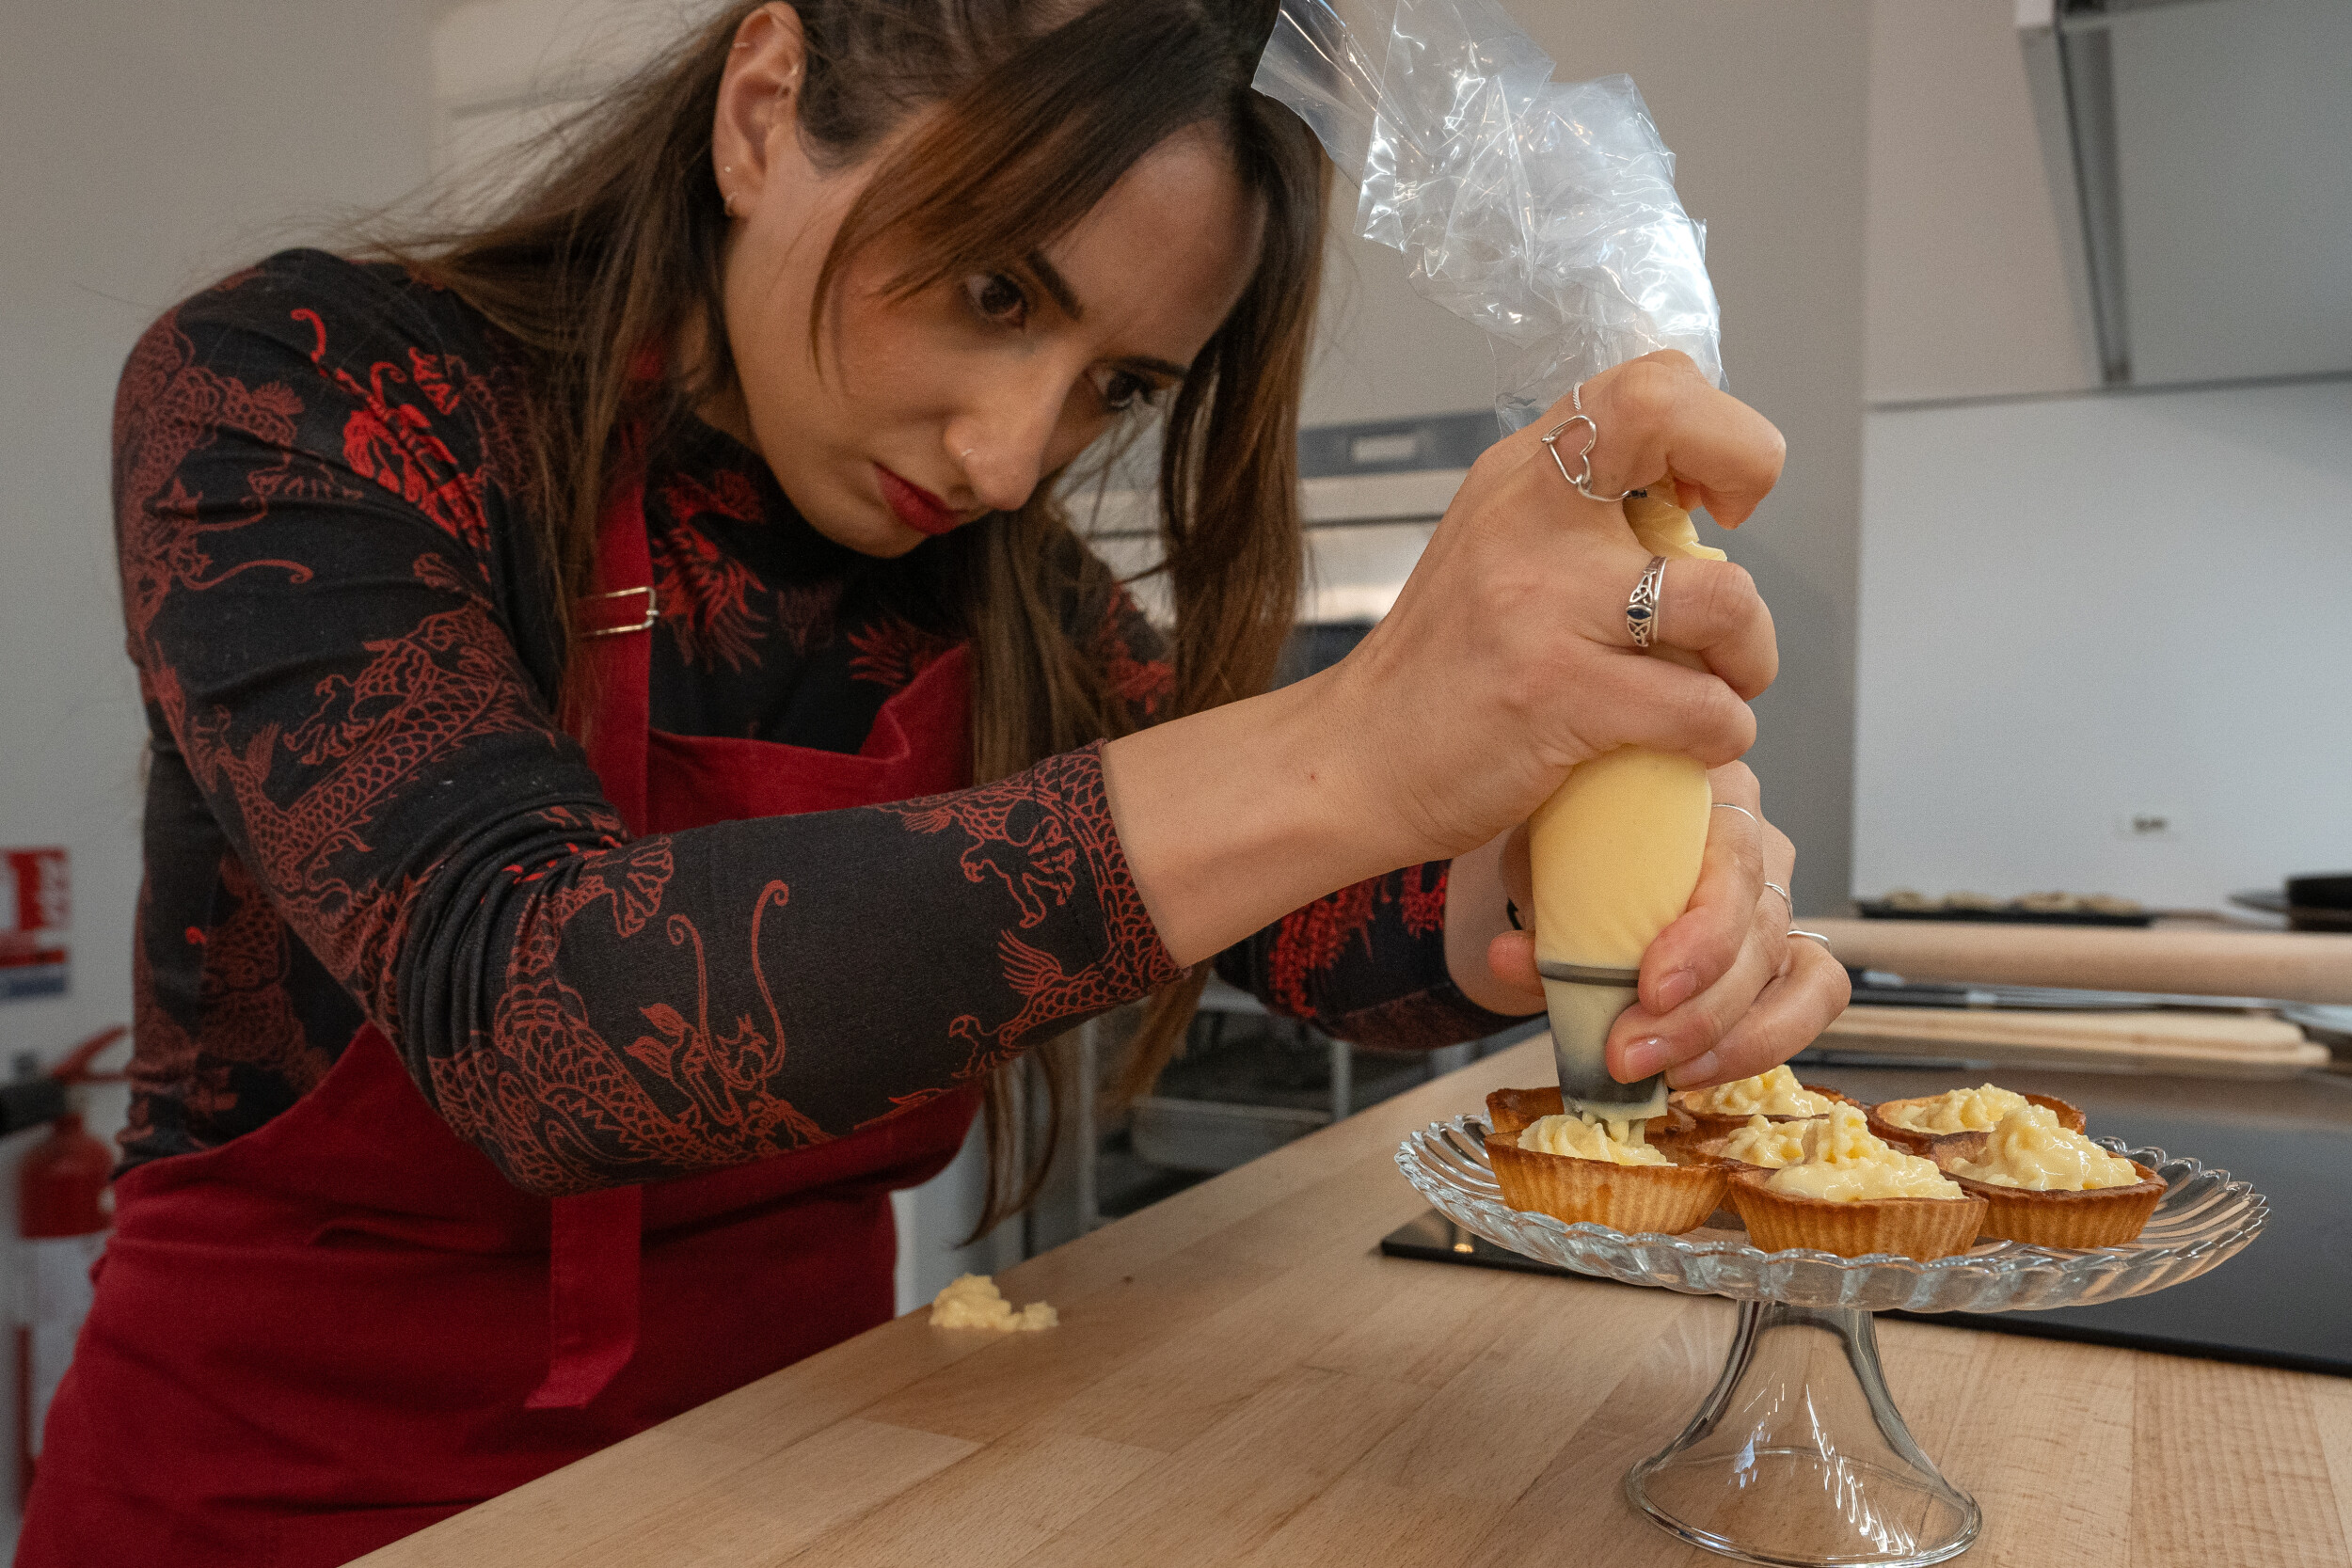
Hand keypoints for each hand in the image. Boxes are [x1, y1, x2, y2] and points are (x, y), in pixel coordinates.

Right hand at [1102, 353, 1784, 968]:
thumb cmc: (1442, 669)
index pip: (1647, 382)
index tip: (1714, 495)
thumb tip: (1693, 503)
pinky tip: (1687, 742)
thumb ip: (1581, 515)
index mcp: (1522, 475)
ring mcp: (1541, 604)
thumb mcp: (1498, 549)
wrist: (1355, 760)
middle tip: (1731, 546)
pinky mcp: (1557, 693)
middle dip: (1751, 468)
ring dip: (1749, 654)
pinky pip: (1699, 707)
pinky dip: (1719, 732)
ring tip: (1719, 683)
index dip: (1716, 426)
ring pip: (1723, 599)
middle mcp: (1528, 517)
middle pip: (1674, 423)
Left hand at [1483, 763, 1850, 1085]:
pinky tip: (1691, 1073)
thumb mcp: (1542, 860)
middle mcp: (1758, 842)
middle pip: (1761, 931)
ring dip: (1728, 1041)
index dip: (1705, 935)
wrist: (1568, 862)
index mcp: (1707, 790)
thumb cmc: (1568, 846)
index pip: (1735, 859)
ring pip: (1800, 977)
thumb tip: (1512, 956)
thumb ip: (1538, 910)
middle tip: (1630, 1053)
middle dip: (1700, 1012)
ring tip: (1660, 1074)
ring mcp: (1778, 901)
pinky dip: (1754, 1047)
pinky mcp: (1788, 955)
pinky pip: (1808, 1004)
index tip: (1650, 988)